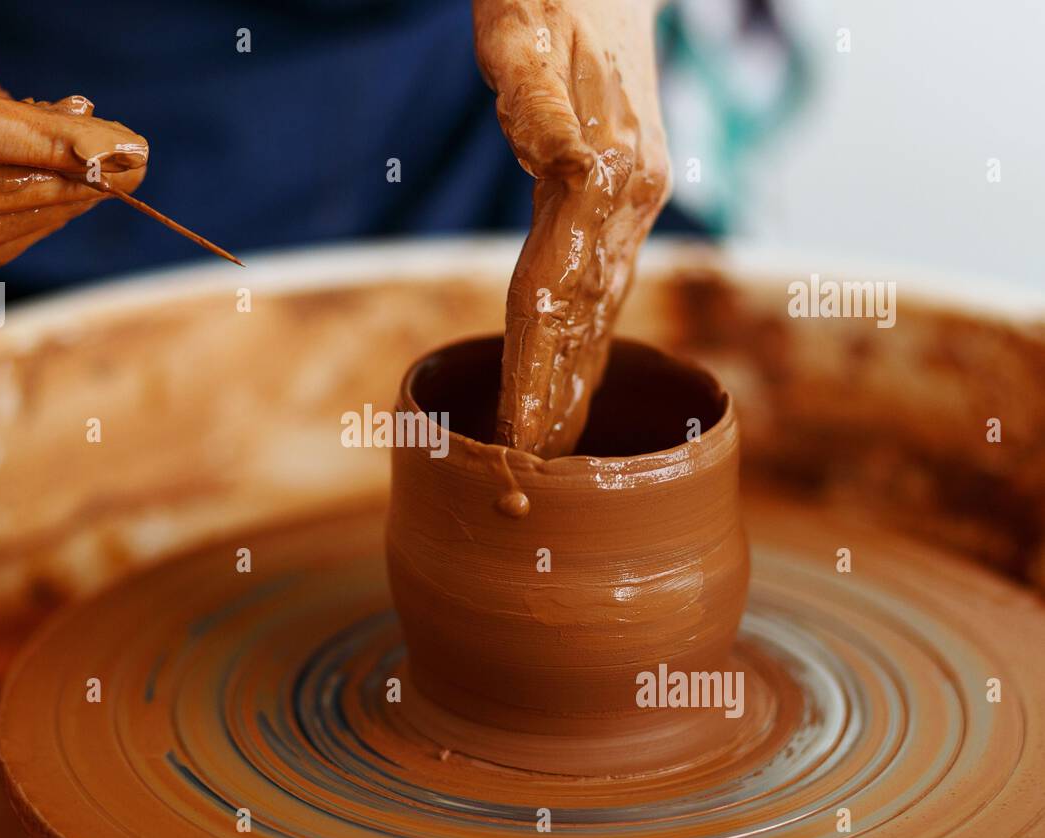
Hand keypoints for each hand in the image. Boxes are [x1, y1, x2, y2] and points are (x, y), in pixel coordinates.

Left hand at [475, 0, 669, 456]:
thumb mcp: (523, 34)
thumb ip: (537, 102)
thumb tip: (566, 164)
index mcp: (600, 171)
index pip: (551, 295)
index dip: (533, 371)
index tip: (519, 438)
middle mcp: (627, 199)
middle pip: (580, 321)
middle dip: (555, 402)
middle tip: (531, 478)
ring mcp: (633, 201)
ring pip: (600, 311)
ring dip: (577, 383)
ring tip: (555, 450)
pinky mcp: (627, 196)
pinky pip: (605, 282)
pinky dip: (589, 339)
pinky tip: (579, 376)